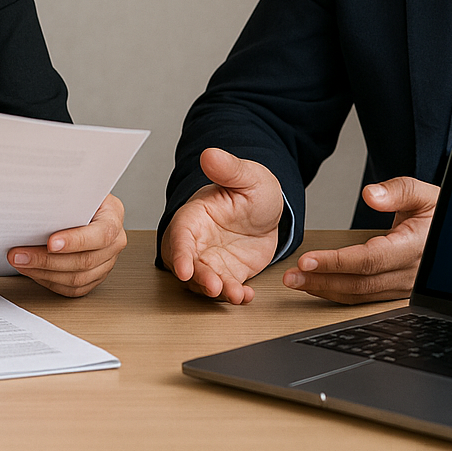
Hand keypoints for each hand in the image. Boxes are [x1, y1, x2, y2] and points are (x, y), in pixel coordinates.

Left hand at [8, 194, 127, 296]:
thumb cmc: (81, 197)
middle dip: (47, 259)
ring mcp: (106, 263)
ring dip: (43, 272)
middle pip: (84, 261)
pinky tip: (32, 271)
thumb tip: (38, 202)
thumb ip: (65, 197)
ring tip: (21, 262)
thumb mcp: (78, 189)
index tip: (50, 243)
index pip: (100, 235)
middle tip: (20, 254)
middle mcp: (114, 243)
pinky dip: (49, 281)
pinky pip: (72, 289)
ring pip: (77, 279)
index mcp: (113, 217)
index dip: (75, 241)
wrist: (86, 206)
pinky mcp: (94, 277)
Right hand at [160, 148, 284, 304]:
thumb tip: (210, 154)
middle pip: (187, 264)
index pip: (181, 235)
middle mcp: (198, 241)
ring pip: (203, 281)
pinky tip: (247, 296)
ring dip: (216, 292)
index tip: (183, 269)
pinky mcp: (227, 274)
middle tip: (215, 287)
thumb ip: (229, 168)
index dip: (180, 253)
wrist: (271, 211)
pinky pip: (225, 289)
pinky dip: (234, 295)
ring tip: (236, 295)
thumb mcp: (247, 176)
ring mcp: (211, 260)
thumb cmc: (252, 190)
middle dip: (197, 279)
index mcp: (195, 215)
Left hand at [283, 176, 438, 303]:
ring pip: (361, 295)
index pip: (369, 260)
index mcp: (414, 248)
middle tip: (292, 276)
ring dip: (326, 289)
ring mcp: (404, 287)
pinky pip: (365, 296)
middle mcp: (409, 274)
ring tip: (297, 282)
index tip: (308, 260)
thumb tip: (370, 195)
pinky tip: (319, 285)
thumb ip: (398, 190)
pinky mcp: (397, 291)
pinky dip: (339, 293)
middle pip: (360, 283)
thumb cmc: (440, 213)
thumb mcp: (425, 193)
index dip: (336, 262)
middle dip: (322, 281)